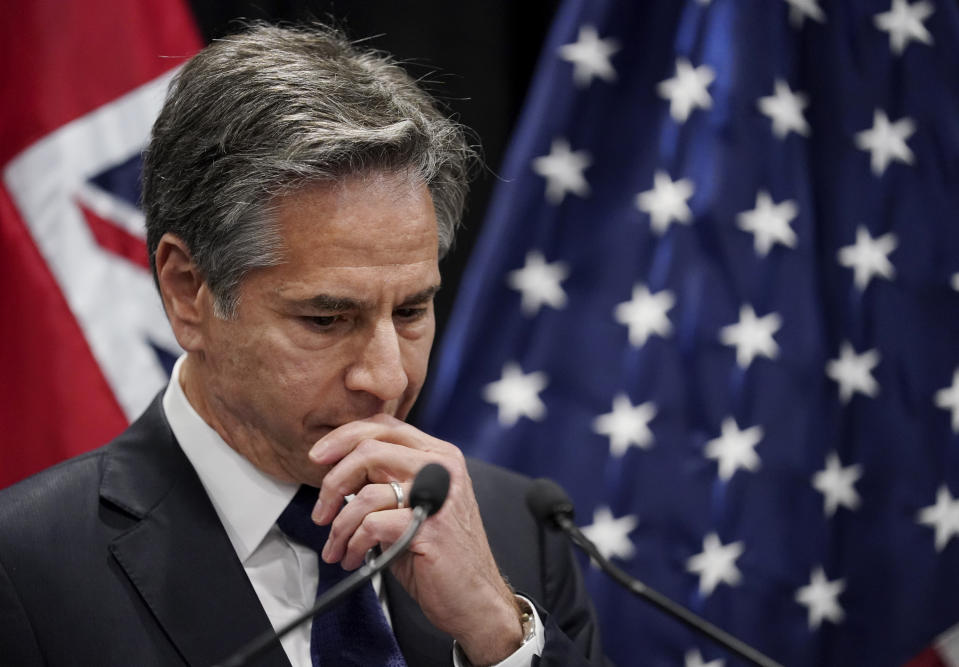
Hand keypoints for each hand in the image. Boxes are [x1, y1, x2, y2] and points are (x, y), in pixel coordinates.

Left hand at [309, 414, 523, 664]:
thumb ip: (387, 479)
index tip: (317, 457)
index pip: (384, 426)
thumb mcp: (414, 504)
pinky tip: (355, 558)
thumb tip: (339, 472)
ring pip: (366, 493)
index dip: (343, 437)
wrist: (475, 598)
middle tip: (321, 511)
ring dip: (339, 526)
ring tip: (337, 547)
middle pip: (369, 450)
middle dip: (333, 482)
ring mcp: (438, 496)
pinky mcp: (430, 527)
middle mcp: (442, 467)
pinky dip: (354, 544)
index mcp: (439, 455)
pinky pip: (372, 525)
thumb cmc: (441, 554)